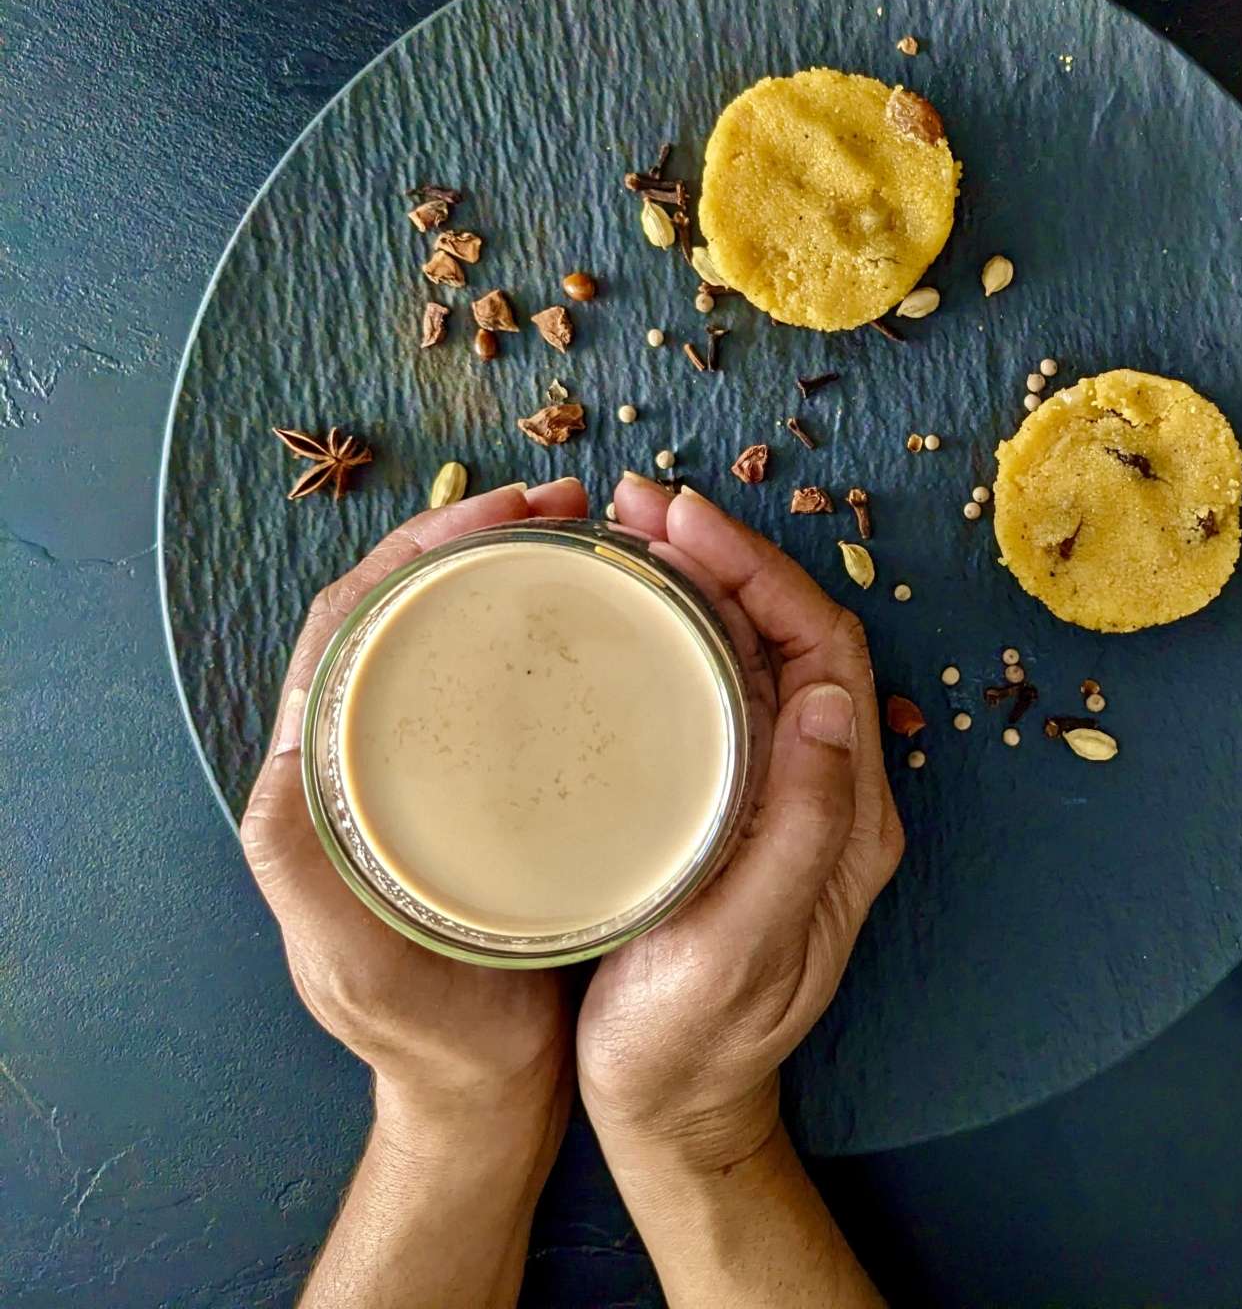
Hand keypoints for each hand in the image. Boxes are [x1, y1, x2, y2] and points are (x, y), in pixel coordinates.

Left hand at [239, 477, 589, 1127]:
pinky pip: (513, 684)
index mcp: (324, 776)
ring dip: (520, 569)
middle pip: (410, 607)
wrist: (485, 1086)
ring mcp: (440, 766)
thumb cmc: (421, 1029)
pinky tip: (613, 615)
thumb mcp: (350, 962)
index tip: (498, 512)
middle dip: (478, 534)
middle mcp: (376, 753)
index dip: (412, 552)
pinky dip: (554, 630)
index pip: (349, 625)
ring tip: (596, 534)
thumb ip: (301, 870)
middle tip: (568, 501)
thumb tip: (283, 756)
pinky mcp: (500, 787)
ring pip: (464, 635)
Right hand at [577, 477, 905, 1172]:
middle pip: (794, 635)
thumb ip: (799, 832)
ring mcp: (782, 796)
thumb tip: (832, 700)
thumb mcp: (740, 951)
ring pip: (756, 656)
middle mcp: (827, 791)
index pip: (826, 650)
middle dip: (726, 556)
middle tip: (634, 505)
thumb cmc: (691, 1047)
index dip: (763, 571)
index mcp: (846, 817)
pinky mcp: (734, 807)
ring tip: (622, 536)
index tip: (683, 521)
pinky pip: (721, 695)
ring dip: (700, 585)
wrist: (671, 1113)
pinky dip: (679, 636)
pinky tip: (625, 615)